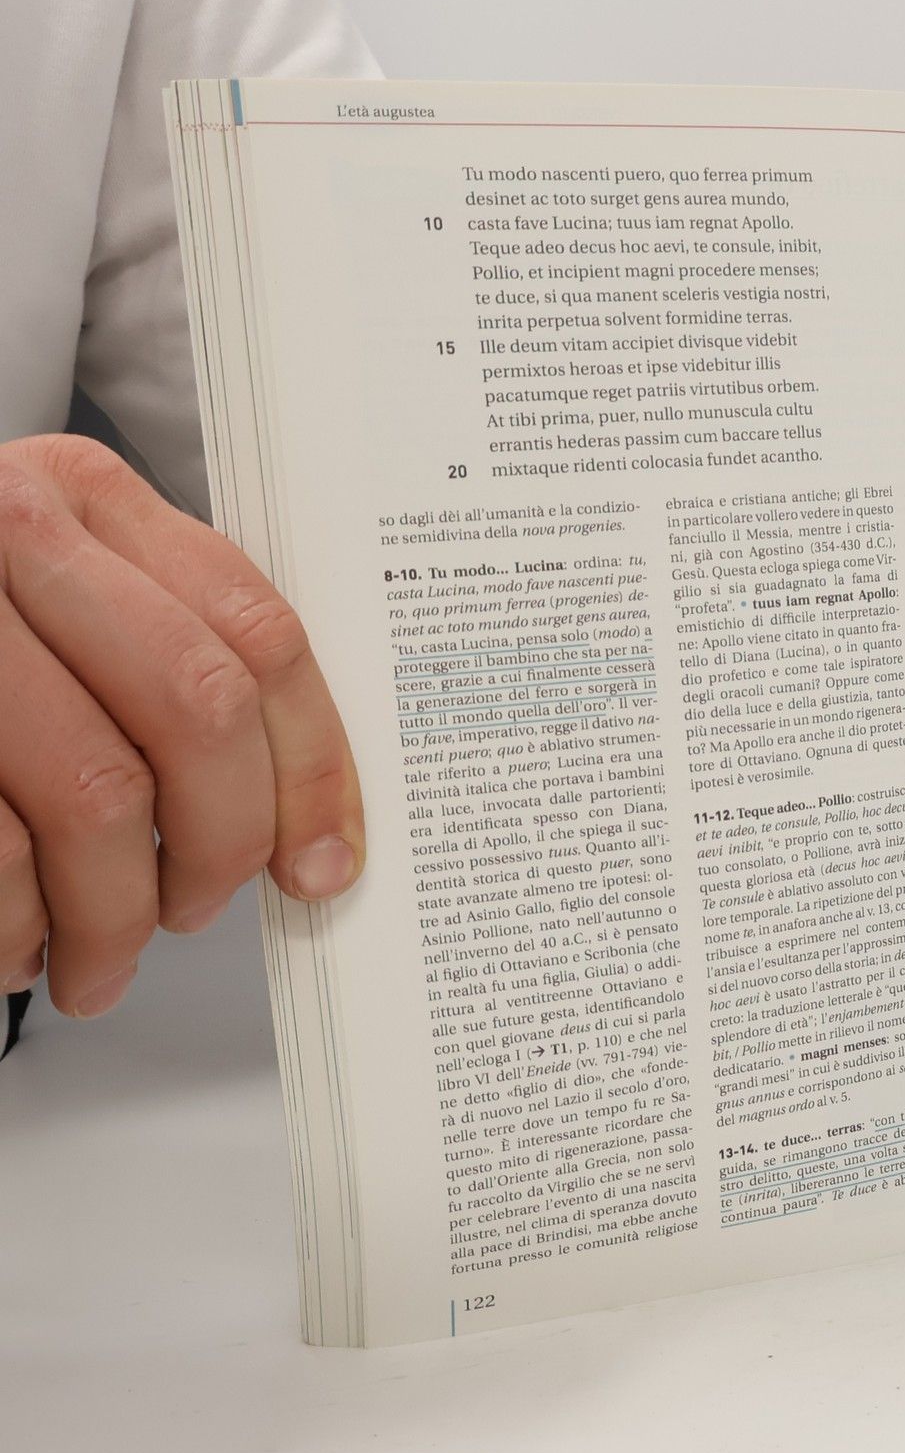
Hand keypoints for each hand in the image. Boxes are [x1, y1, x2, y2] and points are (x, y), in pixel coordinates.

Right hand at [0, 435, 363, 1016]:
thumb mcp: (53, 601)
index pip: (255, 631)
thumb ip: (163, 662)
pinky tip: (16, 948)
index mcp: (77, 493)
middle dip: (222, 844)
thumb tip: (303, 821)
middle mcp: (4, 530)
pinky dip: (16, 928)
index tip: (324, 860)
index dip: (312, 766)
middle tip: (202, 908)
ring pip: (98, 797)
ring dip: (116, 916)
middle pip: (199, 710)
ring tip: (101, 959)